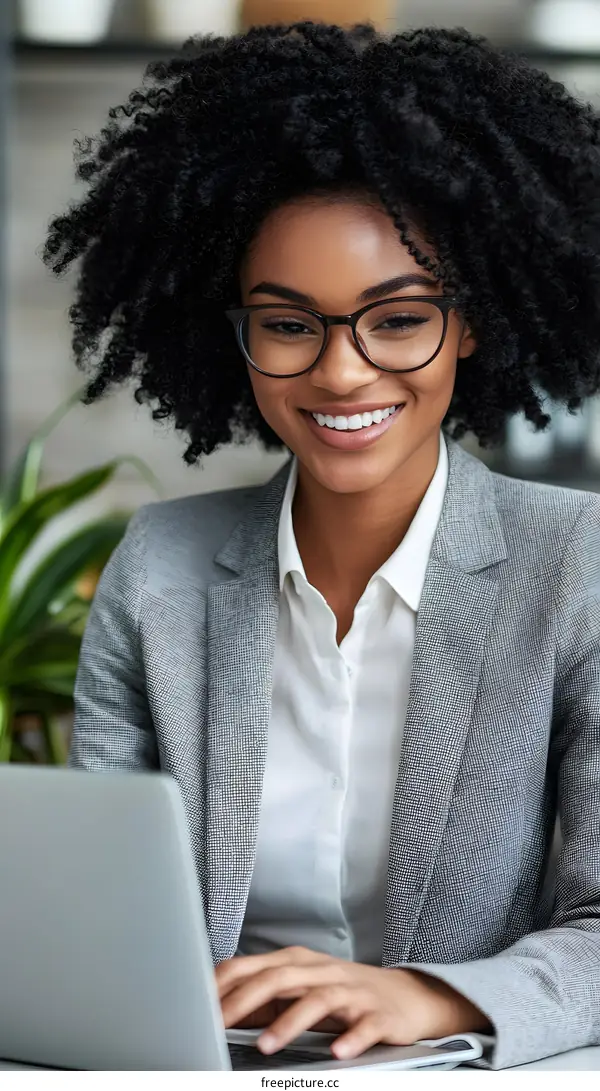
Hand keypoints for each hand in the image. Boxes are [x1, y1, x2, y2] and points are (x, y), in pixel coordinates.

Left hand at [216, 946, 490, 1058]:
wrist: (406, 996)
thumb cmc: (343, 992)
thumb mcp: (301, 987)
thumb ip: (263, 995)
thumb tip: (218, 1009)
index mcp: (299, 962)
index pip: (253, 966)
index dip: (224, 984)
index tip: (196, 1004)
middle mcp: (323, 971)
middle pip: (280, 979)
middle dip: (246, 1001)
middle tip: (218, 1024)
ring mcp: (352, 992)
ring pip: (318, 1000)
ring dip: (289, 1023)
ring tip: (265, 1046)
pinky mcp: (378, 1014)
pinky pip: (364, 1026)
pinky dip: (350, 1038)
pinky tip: (336, 1052)